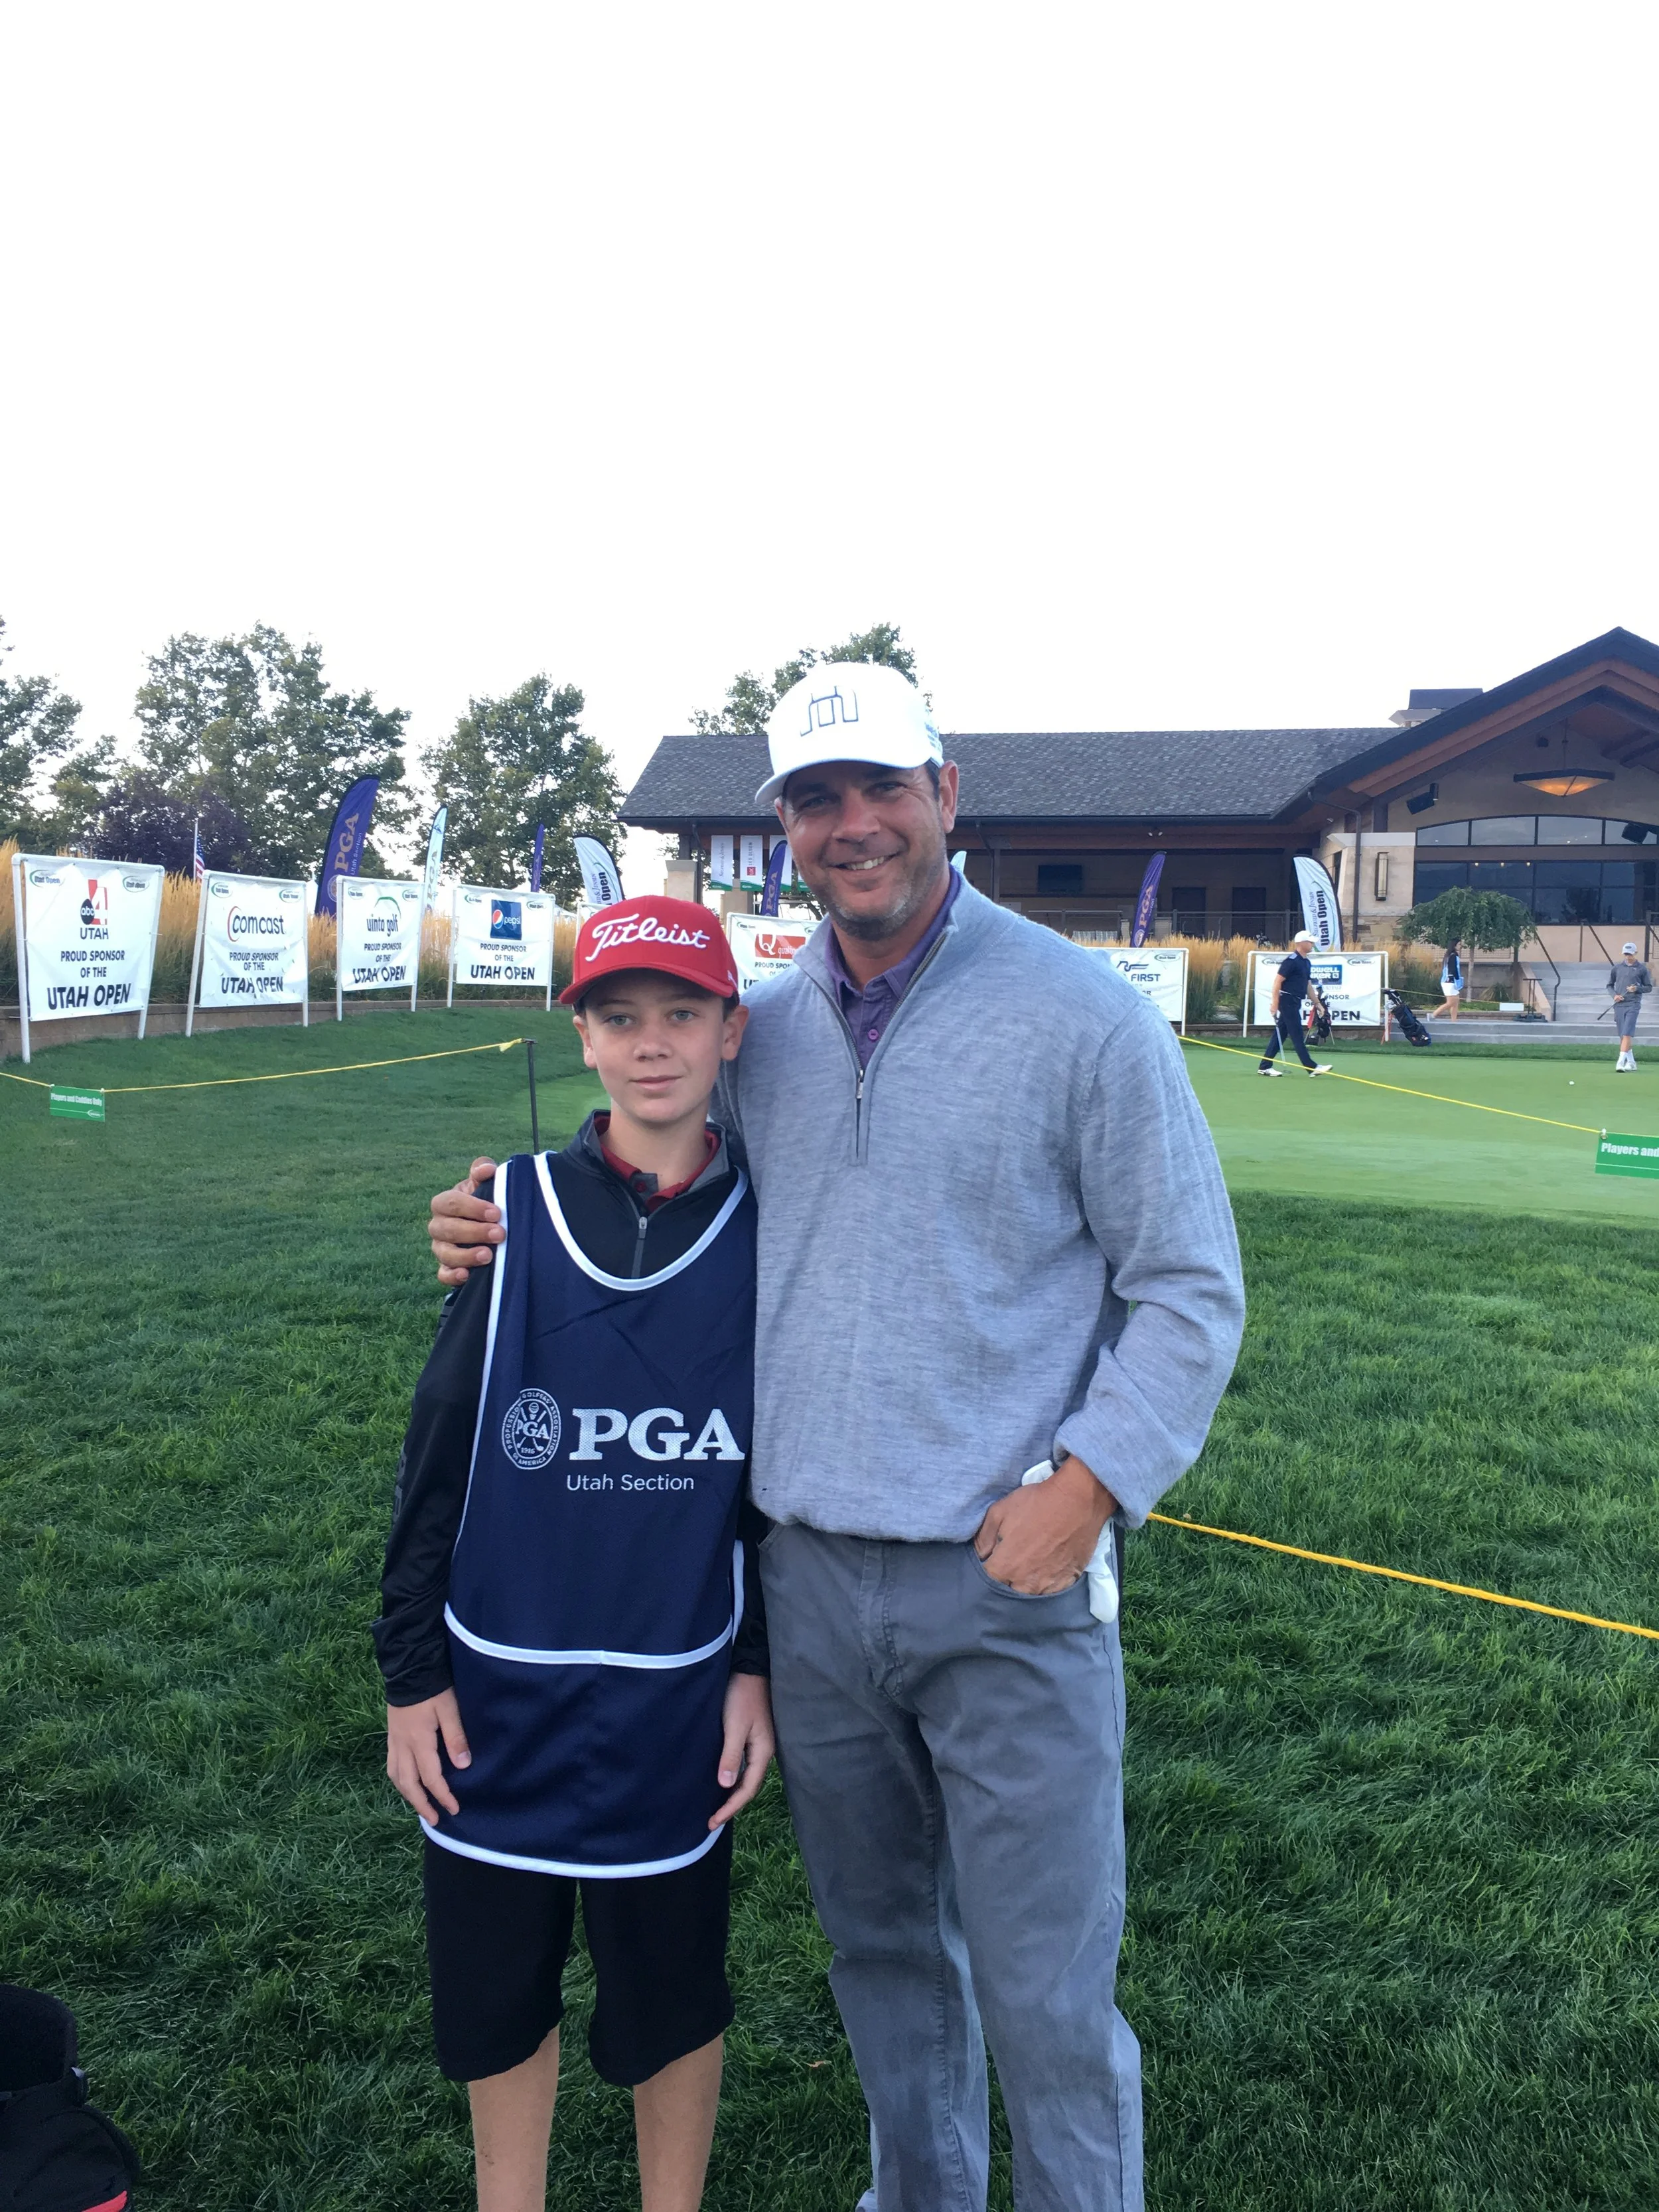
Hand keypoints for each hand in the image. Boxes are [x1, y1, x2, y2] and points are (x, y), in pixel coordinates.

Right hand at [387, 1690, 471, 1822]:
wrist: (409, 1670)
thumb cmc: (433, 1689)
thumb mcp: (449, 1709)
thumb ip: (456, 1737)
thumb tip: (463, 1766)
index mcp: (418, 1741)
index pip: (431, 1777)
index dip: (443, 1796)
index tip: (455, 1809)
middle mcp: (402, 1746)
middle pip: (409, 1784)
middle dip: (422, 1804)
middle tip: (435, 1820)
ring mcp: (394, 1742)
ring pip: (396, 1777)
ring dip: (408, 1795)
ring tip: (420, 1806)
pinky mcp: (391, 1736)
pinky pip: (392, 1766)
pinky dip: (400, 1781)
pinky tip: (407, 1783)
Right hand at [429, 1158, 502, 1284]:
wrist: (488, 1225)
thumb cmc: (484, 1201)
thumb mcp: (484, 1184)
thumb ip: (483, 1171)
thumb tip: (487, 1169)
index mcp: (444, 1203)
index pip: (450, 1203)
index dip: (472, 1208)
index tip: (496, 1213)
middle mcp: (438, 1226)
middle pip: (447, 1229)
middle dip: (474, 1232)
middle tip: (499, 1234)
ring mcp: (440, 1248)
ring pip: (444, 1253)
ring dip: (465, 1255)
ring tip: (488, 1256)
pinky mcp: (446, 1267)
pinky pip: (442, 1274)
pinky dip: (452, 1276)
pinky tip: (467, 1275)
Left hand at [709, 1671, 774, 1827]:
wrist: (750, 1669)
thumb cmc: (742, 1696)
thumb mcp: (734, 1726)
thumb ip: (731, 1755)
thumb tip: (726, 1786)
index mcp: (762, 1752)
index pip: (747, 1789)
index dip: (730, 1808)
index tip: (712, 1822)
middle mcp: (763, 1752)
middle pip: (749, 1786)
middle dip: (732, 1805)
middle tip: (711, 1820)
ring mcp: (758, 1744)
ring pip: (746, 1777)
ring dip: (732, 1793)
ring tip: (716, 1807)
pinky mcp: (751, 1736)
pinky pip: (743, 1765)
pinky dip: (733, 1778)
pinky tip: (722, 1780)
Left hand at [972, 1454, 1116, 1595]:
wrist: (1078, 1500)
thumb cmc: (1036, 1503)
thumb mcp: (999, 1511)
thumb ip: (983, 1537)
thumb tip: (978, 1555)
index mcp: (1006, 1566)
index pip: (987, 1579)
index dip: (988, 1567)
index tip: (991, 1558)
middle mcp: (1025, 1583)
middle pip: (1007, 1590)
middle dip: (1005, 1578)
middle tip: (1011, 1559)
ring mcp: (1048, 1585)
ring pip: (1029, 1594)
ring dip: (1024, 1583)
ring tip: (1028, 1564)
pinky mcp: (1067, 1582)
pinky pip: (1050, 1591)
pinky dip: (1044, 1583)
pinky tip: (1045, 1568)